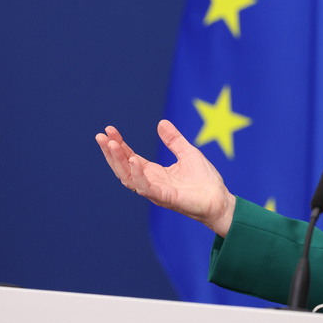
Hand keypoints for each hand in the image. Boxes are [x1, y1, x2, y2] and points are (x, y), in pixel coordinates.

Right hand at [95, 120, 235, 236]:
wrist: (220, 200)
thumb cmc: (205, 181)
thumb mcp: (187, 153)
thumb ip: (174, 140)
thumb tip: (161, 123)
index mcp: (154, 173)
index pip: (130, 157)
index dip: (119, 145)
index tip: (110, 130)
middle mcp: (151, 183)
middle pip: (123, 168)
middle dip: (111, 152)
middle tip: (101, 136)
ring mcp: (156, 192)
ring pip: (129, 178)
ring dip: (119, 161)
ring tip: (112, 144)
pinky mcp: (165, 198)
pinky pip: (146, 188)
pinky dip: (138, 174)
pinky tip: (133, 159)